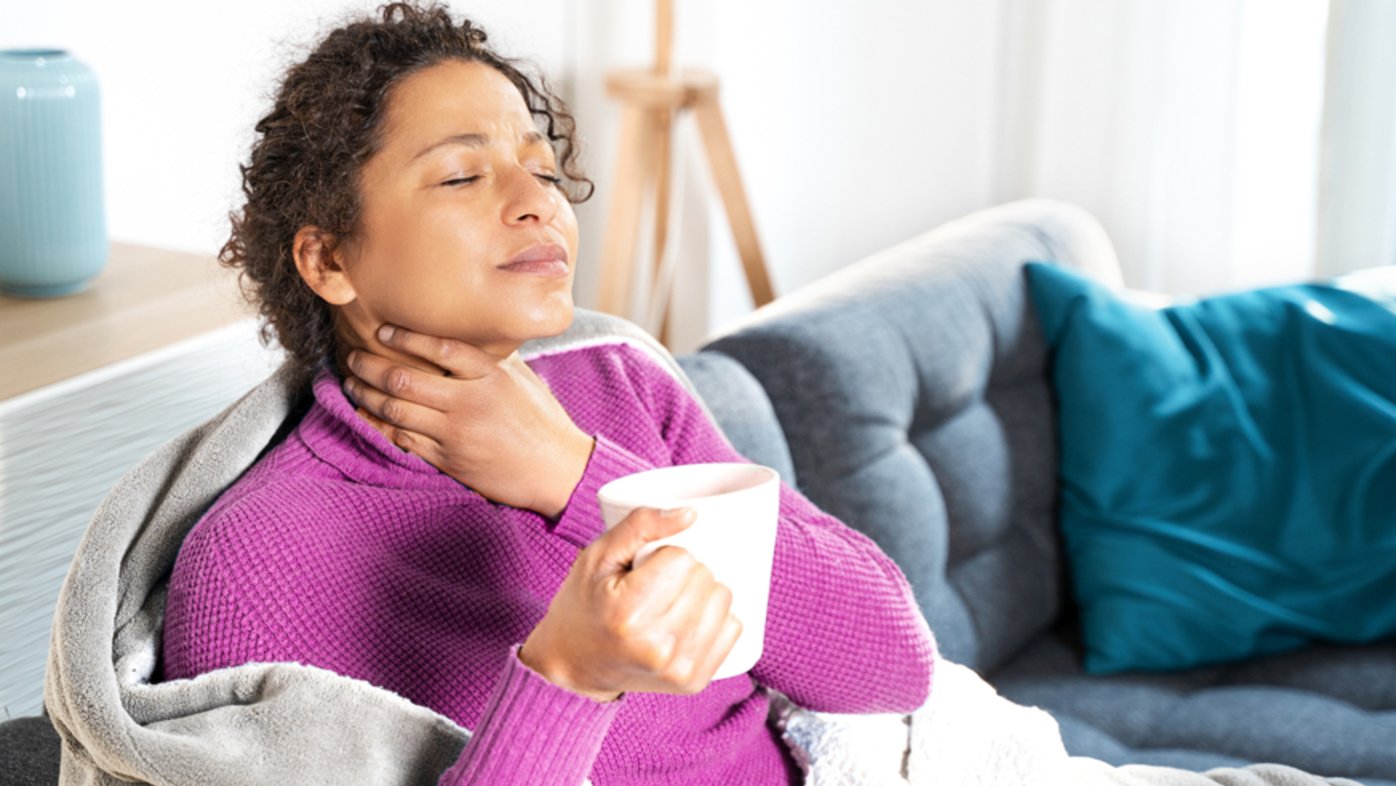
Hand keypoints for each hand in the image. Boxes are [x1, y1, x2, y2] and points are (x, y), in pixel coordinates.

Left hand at [342, 324, 594, 516]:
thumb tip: (466, 333)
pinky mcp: (449, 459)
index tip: (383, 330)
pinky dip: (379, 425)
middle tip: (354, 357)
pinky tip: (365, 414)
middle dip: (370, 366)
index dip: (405, 337)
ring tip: (352, 383)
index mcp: (490, 376)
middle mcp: (470, 402)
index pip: (440, 348)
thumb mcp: (522, 379)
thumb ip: (492, 358)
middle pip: (405, 379)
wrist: (555, 470)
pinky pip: (403, 440)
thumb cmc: (542, 421)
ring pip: (396, 410)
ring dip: (366, 394)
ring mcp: (456, 433)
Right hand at [519, 507, 742, 701]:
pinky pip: (733, 627)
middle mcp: (657, 646)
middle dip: (685, 573)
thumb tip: (691, 514)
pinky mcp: (695, 681)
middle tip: (655, 587)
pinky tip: (686, 622)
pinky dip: (714, 618)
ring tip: (670, 603)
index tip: (643, 571)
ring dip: (702, 593)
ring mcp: (679, 669)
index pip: (681, 559)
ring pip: (723, 599)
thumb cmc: (585, 604)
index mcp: (628, 614)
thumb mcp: (598, 556)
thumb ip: (641, 525)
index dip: (664, 556)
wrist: (575, 664)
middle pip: (705, 578)